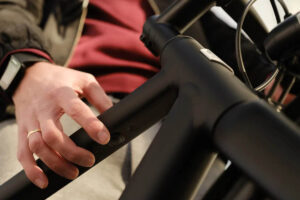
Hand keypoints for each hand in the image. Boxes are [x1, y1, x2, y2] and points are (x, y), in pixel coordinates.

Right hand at [13, 62, 112, 188]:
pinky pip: (23, 152)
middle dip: (72, 152)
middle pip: (53, 135)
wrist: (29, 76)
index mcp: (61, 93)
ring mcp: (31, 120)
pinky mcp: (23, 129)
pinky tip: (44, 180)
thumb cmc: (60, 79)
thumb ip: (99, 96)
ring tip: (73, 172)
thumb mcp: (83, 80)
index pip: (76, 110)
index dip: (91, 125)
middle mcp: (44, 108)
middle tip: (90, 160)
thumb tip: (113, 115)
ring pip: (38, 146)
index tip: (104, 138)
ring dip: (55, 163)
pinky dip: (31, 169)